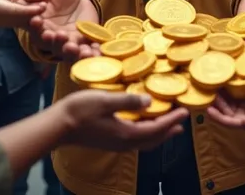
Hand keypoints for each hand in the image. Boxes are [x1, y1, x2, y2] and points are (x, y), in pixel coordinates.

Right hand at [9, 0, 100, 61]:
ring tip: (73, 47)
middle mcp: (53, 37)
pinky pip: (87, 52)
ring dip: (70, 51)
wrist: (80, 1)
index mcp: (42, 26)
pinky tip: (95, 53)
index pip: (36, 29)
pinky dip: (91, 54)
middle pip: (51, 44)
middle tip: (57, 35)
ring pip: (68, 51)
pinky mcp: (85, 43)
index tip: (36, 20)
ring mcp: (69, 42)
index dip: (36, 26)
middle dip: (54, 41)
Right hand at [62, 91, 188, 151]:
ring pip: (144, 141)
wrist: (58, 126)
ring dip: (159, 133)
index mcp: (126, 133)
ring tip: (169, 125)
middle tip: (182, 122)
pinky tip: (144, 124)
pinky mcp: (109, 140)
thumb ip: (128, 100)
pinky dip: (146, 132)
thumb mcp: (105, 100)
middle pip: (153, 139)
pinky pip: (135, 139)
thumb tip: (150, 101)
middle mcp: (124, 142)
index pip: (156, 129)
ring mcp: (116, 143)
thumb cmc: (80, 111)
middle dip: (169, 130)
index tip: (186, 112)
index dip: (172, 120)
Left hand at [207, 84, 244, 129]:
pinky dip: (231, 85)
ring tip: (213, 83)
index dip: (217, 116)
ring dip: (223, 93)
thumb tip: (239, 123)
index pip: (229, 121)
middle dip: (217, 102)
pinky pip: (239, 90)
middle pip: (227, 109)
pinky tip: (226, 77)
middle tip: (207, 91)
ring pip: (231, 99)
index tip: (207, 108)